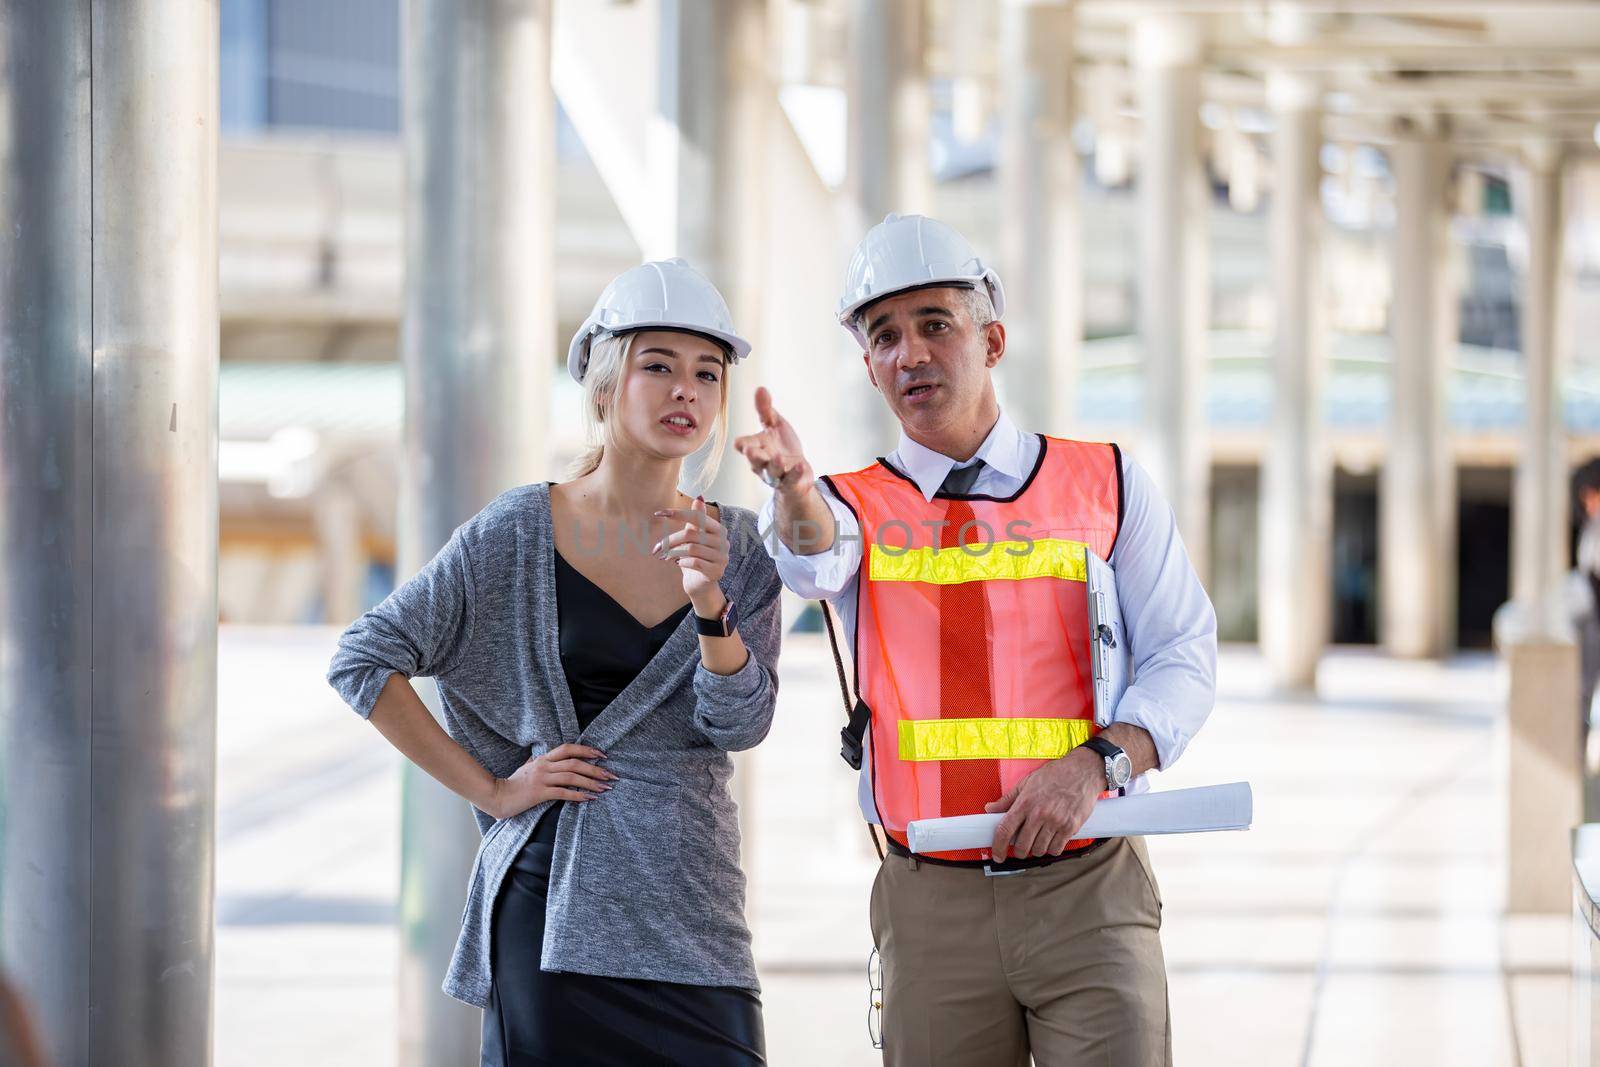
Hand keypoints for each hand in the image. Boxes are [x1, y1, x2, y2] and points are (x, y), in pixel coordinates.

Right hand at [488, 743, 615, 820]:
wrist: (496, 796)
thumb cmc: (512, 783)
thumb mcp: (526, 767)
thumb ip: (537, 762)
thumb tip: (543, 757)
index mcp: (543, 758)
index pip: (568, 748)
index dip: (586, 749)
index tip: (602, 755)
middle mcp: (544, 766)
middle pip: (575, 763)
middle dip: (595, 768)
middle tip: (611, 775)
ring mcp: (541, 779)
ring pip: (572, 777)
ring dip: (591, 782)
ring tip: (605, 788)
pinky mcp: (539, 793)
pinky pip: (563, 793)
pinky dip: (578, 795)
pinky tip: (590, 798)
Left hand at [653, 496, 728, 607]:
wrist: (701, 585)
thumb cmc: (696, 557)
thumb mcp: (695, 536)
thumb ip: (697, 518)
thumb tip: (700, 497)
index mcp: (719, 530)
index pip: (697, 517)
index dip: (678, 514)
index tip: (658, 513)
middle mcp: (723, 542)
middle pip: (691, 534)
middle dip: (670, 540)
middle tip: (657, 548)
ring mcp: (722, 557)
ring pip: (691, 549)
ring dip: (673, 553)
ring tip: (665, 557)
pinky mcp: (716, 571)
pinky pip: (694, 562)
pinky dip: (682, 562)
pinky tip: (677, 563)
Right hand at [733, 387, 813, 499]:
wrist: (798, 470)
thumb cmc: (782, 446)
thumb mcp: (775, 425)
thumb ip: (765, 409)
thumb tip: (760, 388)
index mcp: (757, 446)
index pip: (745, 445)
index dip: (742, 444)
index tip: (740, 443)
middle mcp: (763, 462)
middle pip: (755, 460)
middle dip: (753, 456)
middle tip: (749, 450)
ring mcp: (776, 474)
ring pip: (772, 471)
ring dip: (774, 464)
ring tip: (778, 457)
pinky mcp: (790, 482)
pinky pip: (791, 479)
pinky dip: (795, 473)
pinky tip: (800, 464)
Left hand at [984, 748, 1103, 860]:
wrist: (1082, 771)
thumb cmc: (1054, 775)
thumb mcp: (1027, 782)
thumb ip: (1008, 799)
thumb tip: (990, 809)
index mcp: (1025, 802)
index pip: (1005, 830)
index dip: (998, 846)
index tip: (998, 855)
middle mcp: (1039, 814)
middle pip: (1022, 845)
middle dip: (1019, 851)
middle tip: (1021, 847)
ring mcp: (1055, 821)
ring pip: (1039, 850)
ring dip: (1036, 849)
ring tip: (1038, 840)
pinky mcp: (1070, 827)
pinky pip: (1056, 849)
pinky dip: (1052, 849)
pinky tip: (1051, 840)